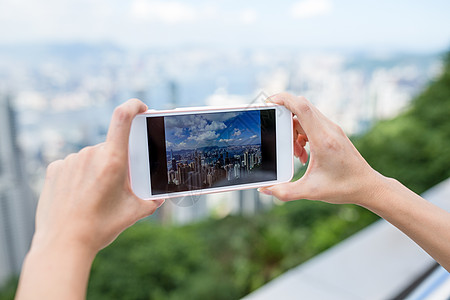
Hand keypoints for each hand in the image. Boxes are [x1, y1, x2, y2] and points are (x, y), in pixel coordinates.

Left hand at [32, 99, 163, 254]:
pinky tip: (79, 195)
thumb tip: (159, 197)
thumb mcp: (133, 213)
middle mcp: (91, 154)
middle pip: (112, 147)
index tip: (142, 108)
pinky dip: (80, 175)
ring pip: (93, 157)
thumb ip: (151, 201)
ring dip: (98, 169)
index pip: (123, 118)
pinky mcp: (55, 169)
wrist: (63, 244)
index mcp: (113, 160)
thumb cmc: (100, 227)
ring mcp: (70, 161)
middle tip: (117, 186)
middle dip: (119, 162)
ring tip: (96, 196)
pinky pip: (74, 165)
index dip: (134, 106)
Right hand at [259, 93, 383, 204]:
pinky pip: (312, 123)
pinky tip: (304, 152)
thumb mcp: (311, 192)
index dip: (283, 99)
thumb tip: (265, 189)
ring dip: (293, 129)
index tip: (268, 102)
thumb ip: (285, 192)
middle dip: (284, 120)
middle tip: (282, 141)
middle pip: (301, 108)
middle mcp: (329, 129)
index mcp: (323, 140)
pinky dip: (302, 133)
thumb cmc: (343, 188)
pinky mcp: (333, 132)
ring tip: (296, 153)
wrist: (368, 186)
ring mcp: (332, 129)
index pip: (301, 108)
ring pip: (305, 116)